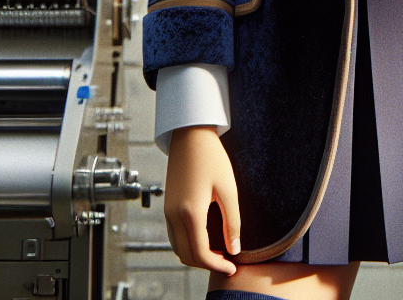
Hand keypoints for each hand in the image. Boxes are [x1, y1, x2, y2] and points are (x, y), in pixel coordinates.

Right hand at [164, 126, 240, 273]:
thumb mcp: (228, 189)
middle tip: (228, 261)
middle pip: (186, 255)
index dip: (217, 265)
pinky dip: (188, 244)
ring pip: (178, 248)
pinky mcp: (167, 205)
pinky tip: (205, 238)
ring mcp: (168, 211)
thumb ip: (232, 222)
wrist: (190, 134)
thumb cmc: (212, 157)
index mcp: (190, 212)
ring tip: (218, 251)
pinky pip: (174, 236)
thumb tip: (235, 249)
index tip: (232, 268)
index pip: (200, 253)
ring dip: (195, 255)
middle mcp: (174, 215)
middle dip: (206, 263)